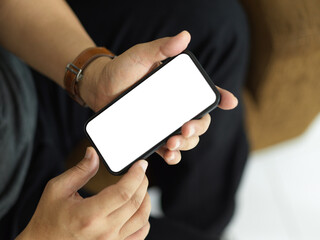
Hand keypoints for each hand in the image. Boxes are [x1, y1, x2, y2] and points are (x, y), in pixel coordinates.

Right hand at [16, 148, 150, 239]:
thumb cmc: (48, 219)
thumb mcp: (57, 189)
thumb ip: (80, 170)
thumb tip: (94, 153)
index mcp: (89, 215)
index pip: (124, 192)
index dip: (136, 175)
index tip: (141, 164)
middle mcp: (103, 231)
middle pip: (136, 203)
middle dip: (142, 182)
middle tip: (140, 171)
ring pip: (142, 218)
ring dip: (146, 199)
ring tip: (140, 186)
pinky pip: (139, 234)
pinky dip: (144, 219)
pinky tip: (138, 208)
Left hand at [81, 31, 237, 164]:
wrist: (98, 87)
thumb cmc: (121, 69)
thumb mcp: (141, 55)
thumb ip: (161, 48)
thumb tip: (184, 36)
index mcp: (177, 88)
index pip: (203, 94)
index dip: (220, 98)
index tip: (229, 102)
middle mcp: (175, 107)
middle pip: (199, 121)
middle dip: (198, 128)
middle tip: (185, 129)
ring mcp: (164, 123)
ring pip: (186, 138)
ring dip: (186, 144)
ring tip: (173, 143)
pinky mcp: (152, 136)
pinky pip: (167, 149)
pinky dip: (172, 155)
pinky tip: (168, 155)